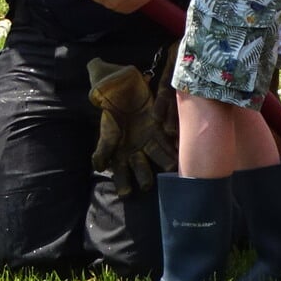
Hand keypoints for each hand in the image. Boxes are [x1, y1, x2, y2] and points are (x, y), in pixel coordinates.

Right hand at [87, 58, 178, 194]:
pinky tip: (181, 149)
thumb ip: (105, 147)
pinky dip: (175, 143)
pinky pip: (169, 138)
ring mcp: (150, 139)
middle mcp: (137, 150)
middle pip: (142, 167)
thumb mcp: (106, 129)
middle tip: (148, 184)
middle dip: (146, 176)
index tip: (126, 193)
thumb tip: (98, 168)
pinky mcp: (161, 127)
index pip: (122, 173)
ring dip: (165, 161)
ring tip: (170, 168)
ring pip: (159, 154)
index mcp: (121, 153)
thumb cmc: (110, 109)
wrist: (120, 86)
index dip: (123, 183)